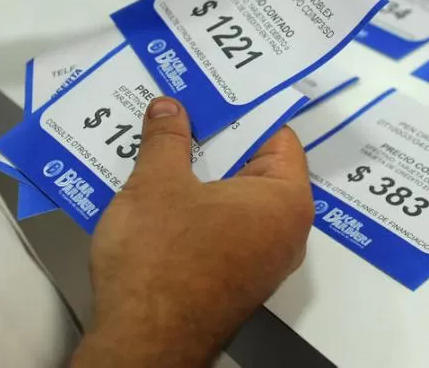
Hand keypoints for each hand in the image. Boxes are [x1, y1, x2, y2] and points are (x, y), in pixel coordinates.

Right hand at [71, 98, 313, 367]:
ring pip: (233, 198)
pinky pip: (221, 227)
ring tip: (164, 140)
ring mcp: (260, 260)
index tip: (215, 87)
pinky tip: (160, 188)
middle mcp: (284, 232)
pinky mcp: (233, 280)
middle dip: (216, 138)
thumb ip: (167, 138)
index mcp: (285, 201)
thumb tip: (170, 107)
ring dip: (200, 172)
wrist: (143, 343)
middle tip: (183, 107)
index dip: (244, 108)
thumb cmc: (161, 260)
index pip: (278, 135)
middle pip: (255, 166)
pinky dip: (196, 206)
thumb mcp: (157, 183)